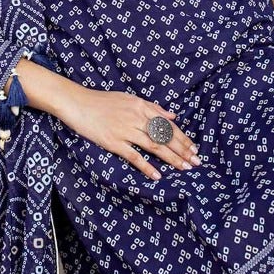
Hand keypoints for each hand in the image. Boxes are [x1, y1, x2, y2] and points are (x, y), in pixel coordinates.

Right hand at [57, 86, 200, 180]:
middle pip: (164, 136)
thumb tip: (173, 116)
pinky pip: (134, 156)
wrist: (78, 103)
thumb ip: (152, 107)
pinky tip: (157, 175)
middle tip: (196, 162)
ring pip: (154, 145)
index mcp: (141, 106)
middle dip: (183, 149)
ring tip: (184, 168)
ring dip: (171, 158)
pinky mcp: (113, 142)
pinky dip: (147, 166)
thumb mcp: (130, 98)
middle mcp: (136, 117)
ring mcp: (125, 130)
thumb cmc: (103, 101)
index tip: (194, 149)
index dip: (182, 138)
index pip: (167, 124)